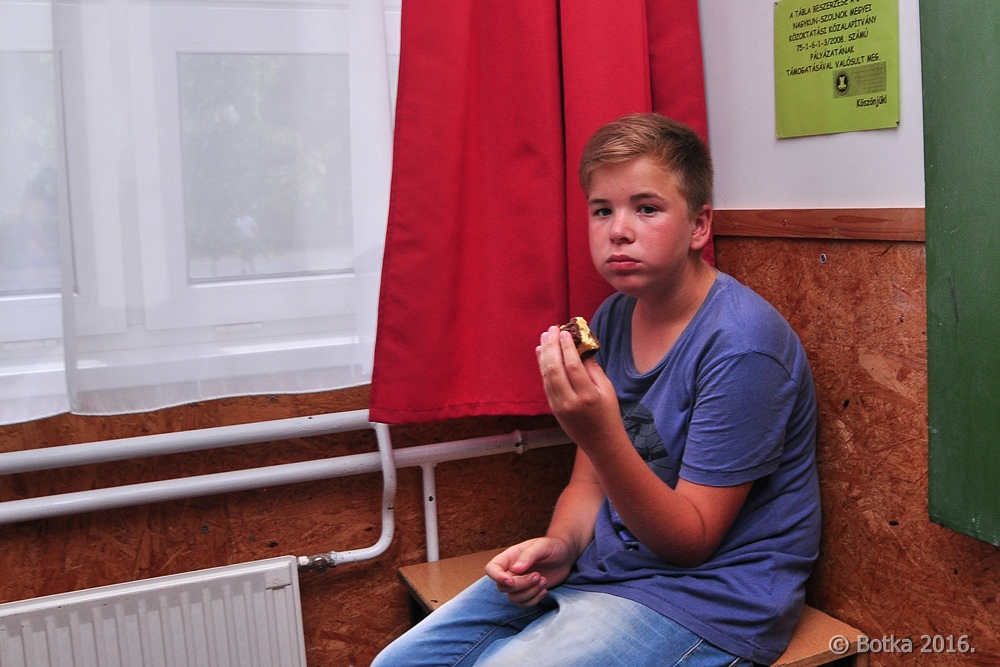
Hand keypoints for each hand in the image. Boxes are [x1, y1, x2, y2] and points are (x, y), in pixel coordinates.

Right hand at [483, 537, 575, 606]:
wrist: (565, 555)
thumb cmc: (552, 547)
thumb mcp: (542, 546)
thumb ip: (528, 556)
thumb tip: (515, 569)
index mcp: (509, 557)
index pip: (491, 569)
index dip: (497, 577)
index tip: (511, 580)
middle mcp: (511, 572)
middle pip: (503, 587)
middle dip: (522, 585)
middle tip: (538, 575)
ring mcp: (519, 584)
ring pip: (513, 598)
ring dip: (530, 593)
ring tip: (543, 580)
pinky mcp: (528, 593)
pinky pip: (524, 604)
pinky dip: (534, 600)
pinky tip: (544, 589)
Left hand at [536, 326, 620, 448]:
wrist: (601, 442)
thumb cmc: (608, 413)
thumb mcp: (607, 389)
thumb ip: (593, 369)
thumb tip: (580, 347)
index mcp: (588, 396)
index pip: (573, 366)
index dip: (567, 347)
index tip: (564, 331)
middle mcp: (570, 401)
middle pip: (555, 369)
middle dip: (552, 346)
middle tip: (551, 329)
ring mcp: (559, 406)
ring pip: (546, 375)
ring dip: (544, 354)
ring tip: (545, 337)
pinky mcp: (553, 408)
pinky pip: (545, 383)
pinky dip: (542, 366)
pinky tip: (542, 353)